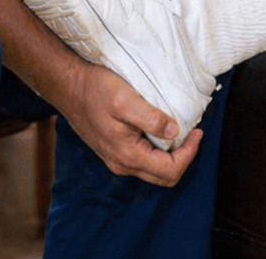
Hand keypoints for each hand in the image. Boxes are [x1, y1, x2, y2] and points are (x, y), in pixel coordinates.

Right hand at [57, 58, 202, 186]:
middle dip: (184, 158)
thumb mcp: (125, 99)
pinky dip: (159, 150)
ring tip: (181, 131)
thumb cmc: (95, 90)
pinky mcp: (115, 151)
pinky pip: (144, 160)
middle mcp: (123, 164)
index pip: (170, 170)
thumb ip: (150, 118)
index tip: (197, 131)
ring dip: (172, 155)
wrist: (68, 88)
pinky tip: (162, 130)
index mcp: (128, 155)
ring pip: (154, 170)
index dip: (189, 154)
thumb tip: (174, 131)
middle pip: (164, 177)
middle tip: (193, 133)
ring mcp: (117, 159)